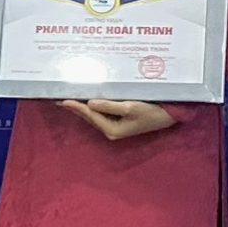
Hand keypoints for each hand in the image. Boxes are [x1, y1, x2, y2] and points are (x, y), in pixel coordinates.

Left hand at [61, 97, 175, 141]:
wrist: (169, 114)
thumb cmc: (151, 111)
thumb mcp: (131, 107)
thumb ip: (109, 106)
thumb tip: (90, 103)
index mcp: (112, 130)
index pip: (90, 115)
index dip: (76, 106)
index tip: (63, 99)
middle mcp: (110, 130)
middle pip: (88, 116)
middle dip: (75, 107)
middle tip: (58, 96)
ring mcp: (114, 125)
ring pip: (93, 114)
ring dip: (81, 105)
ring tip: (67, 96)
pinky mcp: (118, 119)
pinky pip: (100, 111)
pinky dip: (92, 104)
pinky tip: (86, 97)